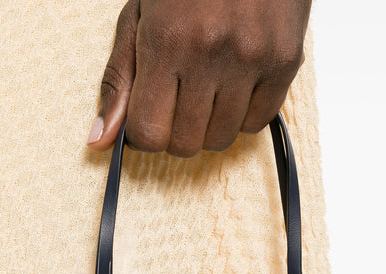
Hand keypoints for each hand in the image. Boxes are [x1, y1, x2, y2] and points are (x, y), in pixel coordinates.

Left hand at [87, 0, 310, 157]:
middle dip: (175, 131)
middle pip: (185, 144)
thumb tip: (99, 142)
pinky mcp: (286, 60)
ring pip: (221, 139)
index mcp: (167, 40)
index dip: (143, 132)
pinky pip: (258, 123)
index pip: (148, 133)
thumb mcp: (140, 17)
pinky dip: (243, 115)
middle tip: (178, 99)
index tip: (148, 114)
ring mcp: (253, 58)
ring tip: (208, 87)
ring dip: (209, 125)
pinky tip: (236, 85)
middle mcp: (211, 52)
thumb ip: (119, 81)